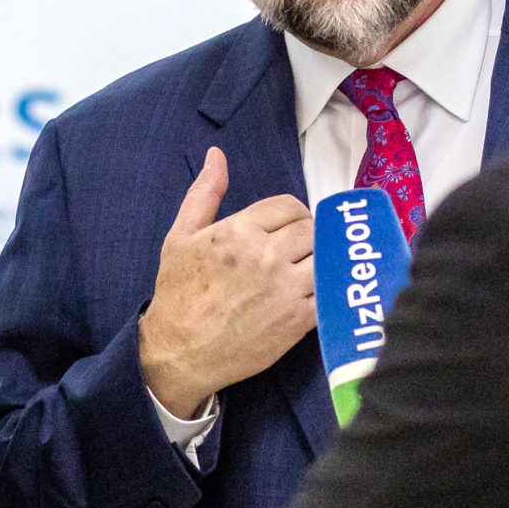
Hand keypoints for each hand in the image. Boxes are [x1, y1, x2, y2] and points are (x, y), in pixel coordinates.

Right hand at [137, 147, 315, 417]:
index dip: (291, 215)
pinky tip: (313, 294)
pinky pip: (329, 293)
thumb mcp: (181, 236)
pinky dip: (327, 290)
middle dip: (308, 236)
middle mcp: (267, 256)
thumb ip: (204, 193)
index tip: (284, 230)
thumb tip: (217, 155)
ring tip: (306, 270)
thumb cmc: (178, 293)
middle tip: (297, 250)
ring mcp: (287, 289)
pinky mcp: (299, 320)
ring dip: (320, 261)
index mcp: (240, 231)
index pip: (290, 206)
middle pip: (312, 229)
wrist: (179, 352)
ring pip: (326, 258)